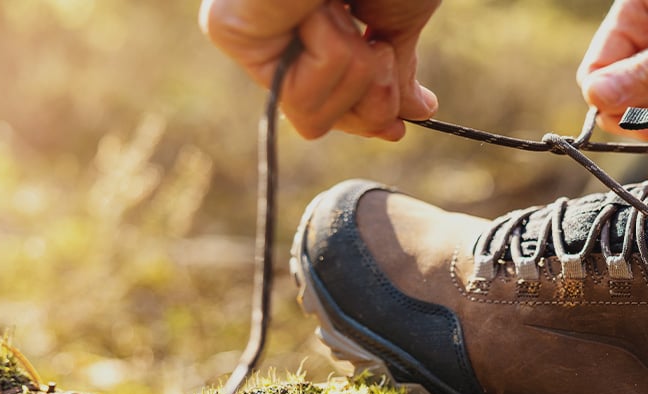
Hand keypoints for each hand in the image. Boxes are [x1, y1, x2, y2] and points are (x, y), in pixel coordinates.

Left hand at [199, 0, 439, 140]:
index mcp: (308, 30)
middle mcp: (273, 34)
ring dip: (351, 63)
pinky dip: (329, 52)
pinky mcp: (229, 30)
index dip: (364, 118)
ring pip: (309, 116)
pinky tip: (321, 7)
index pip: (326, 107)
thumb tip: (418, 113)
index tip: (397, 127)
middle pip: (316, 123)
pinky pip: (295, 94)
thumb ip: (395, 72)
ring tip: (345, 8)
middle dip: (365, 92)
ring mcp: (248, 34)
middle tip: (375, 41)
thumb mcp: (400, 19)